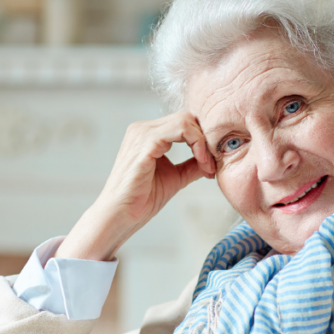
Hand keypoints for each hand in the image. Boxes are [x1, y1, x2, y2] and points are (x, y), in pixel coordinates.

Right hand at [56, 112, 216, 260]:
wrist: (121, 215)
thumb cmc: (141, 200)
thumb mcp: (175, 177)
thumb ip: (192, 165)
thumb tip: (212, 159)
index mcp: (147, 135)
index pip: (184, 123)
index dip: (202, 141)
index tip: (210, 166)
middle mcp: (142, 129)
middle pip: (187, 118)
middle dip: (205, 140)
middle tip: (211, 166)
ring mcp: (142, 133)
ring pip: (186, 120)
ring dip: (203, 142)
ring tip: (206, 166)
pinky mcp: (145, 143)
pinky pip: (181, 129)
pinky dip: (197, 145)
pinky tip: (201, 163)